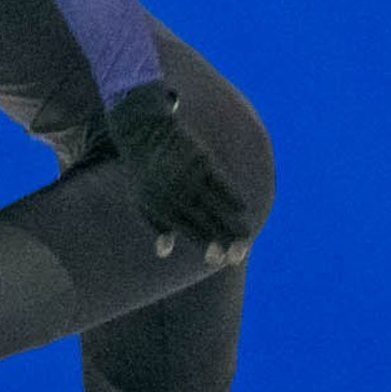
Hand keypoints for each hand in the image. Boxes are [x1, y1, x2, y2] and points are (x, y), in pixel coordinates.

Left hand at [105, 83, 250, 264]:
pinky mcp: (199, 160)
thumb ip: (156, 226)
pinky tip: (243, 208)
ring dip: (233, 222)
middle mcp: (174, 195)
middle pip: (204, 222)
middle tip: (239, 256)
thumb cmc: (144, 170)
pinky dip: (232, 196)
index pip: (188, 231)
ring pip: (215, 205)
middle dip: (223, 240)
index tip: (220, 260)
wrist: (143, 131)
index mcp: (160, 208)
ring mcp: (188, 177)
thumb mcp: (142, 200)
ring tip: (248, 235)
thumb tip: (164, 253)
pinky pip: (220, 182)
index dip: (206, 246)